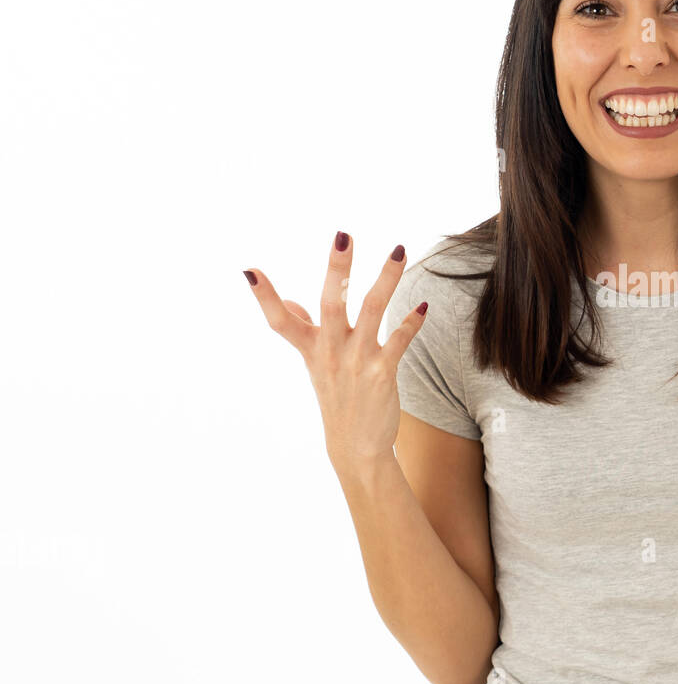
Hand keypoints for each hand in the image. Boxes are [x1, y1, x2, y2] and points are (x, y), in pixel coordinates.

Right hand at [243, 231, 426, 470]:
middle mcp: (331, 352)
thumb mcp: (314, 366)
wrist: (356, 447)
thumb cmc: (337, 400)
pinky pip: (399, 339)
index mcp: (311, 349)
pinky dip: (411, 321)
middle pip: (331, 303)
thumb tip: (291, 302)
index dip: (265, 297)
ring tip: (400, 251)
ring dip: (387, 279)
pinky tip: (422, 306)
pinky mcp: (383, 372)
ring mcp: (357, 361)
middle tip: (343, 236)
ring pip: (372, 311)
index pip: (279, 321)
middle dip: (337, 269)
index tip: (249, 271)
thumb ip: (303, 330)